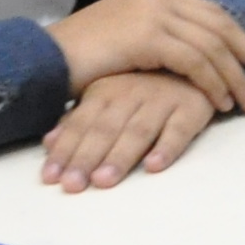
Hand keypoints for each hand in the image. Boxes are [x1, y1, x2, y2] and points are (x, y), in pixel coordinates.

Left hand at [42, 74, 216, 187]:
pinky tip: (154, 166)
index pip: (80, 123)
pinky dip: (167, 147)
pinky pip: (180, 129)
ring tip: (103, 181)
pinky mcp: (193, 107)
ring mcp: (163, 99)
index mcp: (106, 90)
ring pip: (139, 130)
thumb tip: (48, 143)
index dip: (65, 150)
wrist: (196, 59)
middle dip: (86, 157)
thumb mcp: (110, 94)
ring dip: (120, 156)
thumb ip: (80, 119)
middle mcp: (131, 93)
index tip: (50, 178)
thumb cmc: (146, 83)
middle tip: (72, 185)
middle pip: (105, 129)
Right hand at [46, 0, 244, 113]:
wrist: (46, 59)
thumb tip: (185, 19)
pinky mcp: (147, 36)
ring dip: (236, 77)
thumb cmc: (83, 57)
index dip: (243, 38)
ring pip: (213, 44)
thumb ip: (157, 27)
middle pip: (222, 24)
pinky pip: (195, 61)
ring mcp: (153, 13)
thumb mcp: (125, 34)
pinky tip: (221, 102)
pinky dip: (213, 82)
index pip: (213, 13)